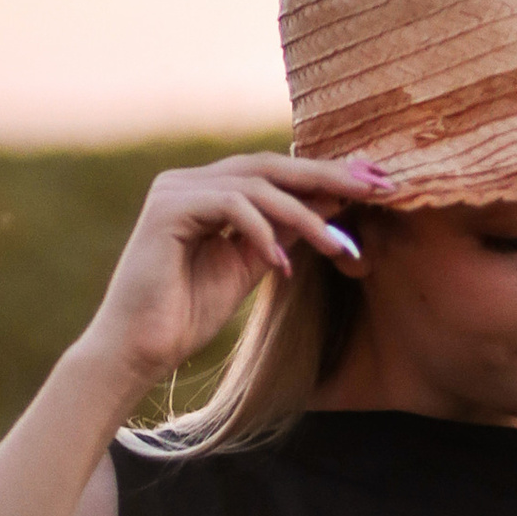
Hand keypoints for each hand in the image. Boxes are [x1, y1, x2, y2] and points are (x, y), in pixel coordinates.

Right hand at [81, 152, 398, 391]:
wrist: (137, 350)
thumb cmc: (186, 314)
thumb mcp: (250, 267)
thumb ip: (282, 233)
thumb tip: (332, 203)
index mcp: (207, 190)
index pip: (276, 172)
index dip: (327, 175)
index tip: (377, 185)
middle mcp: (189, 181)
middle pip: (272, 165)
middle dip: (330, 176)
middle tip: (379, 188)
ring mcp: (175, 189)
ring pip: (257, 184)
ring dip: (306, 215)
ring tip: (339, 248)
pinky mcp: (167, 208)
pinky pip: (232, 205)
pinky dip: (263, 233)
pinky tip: (282, 267)